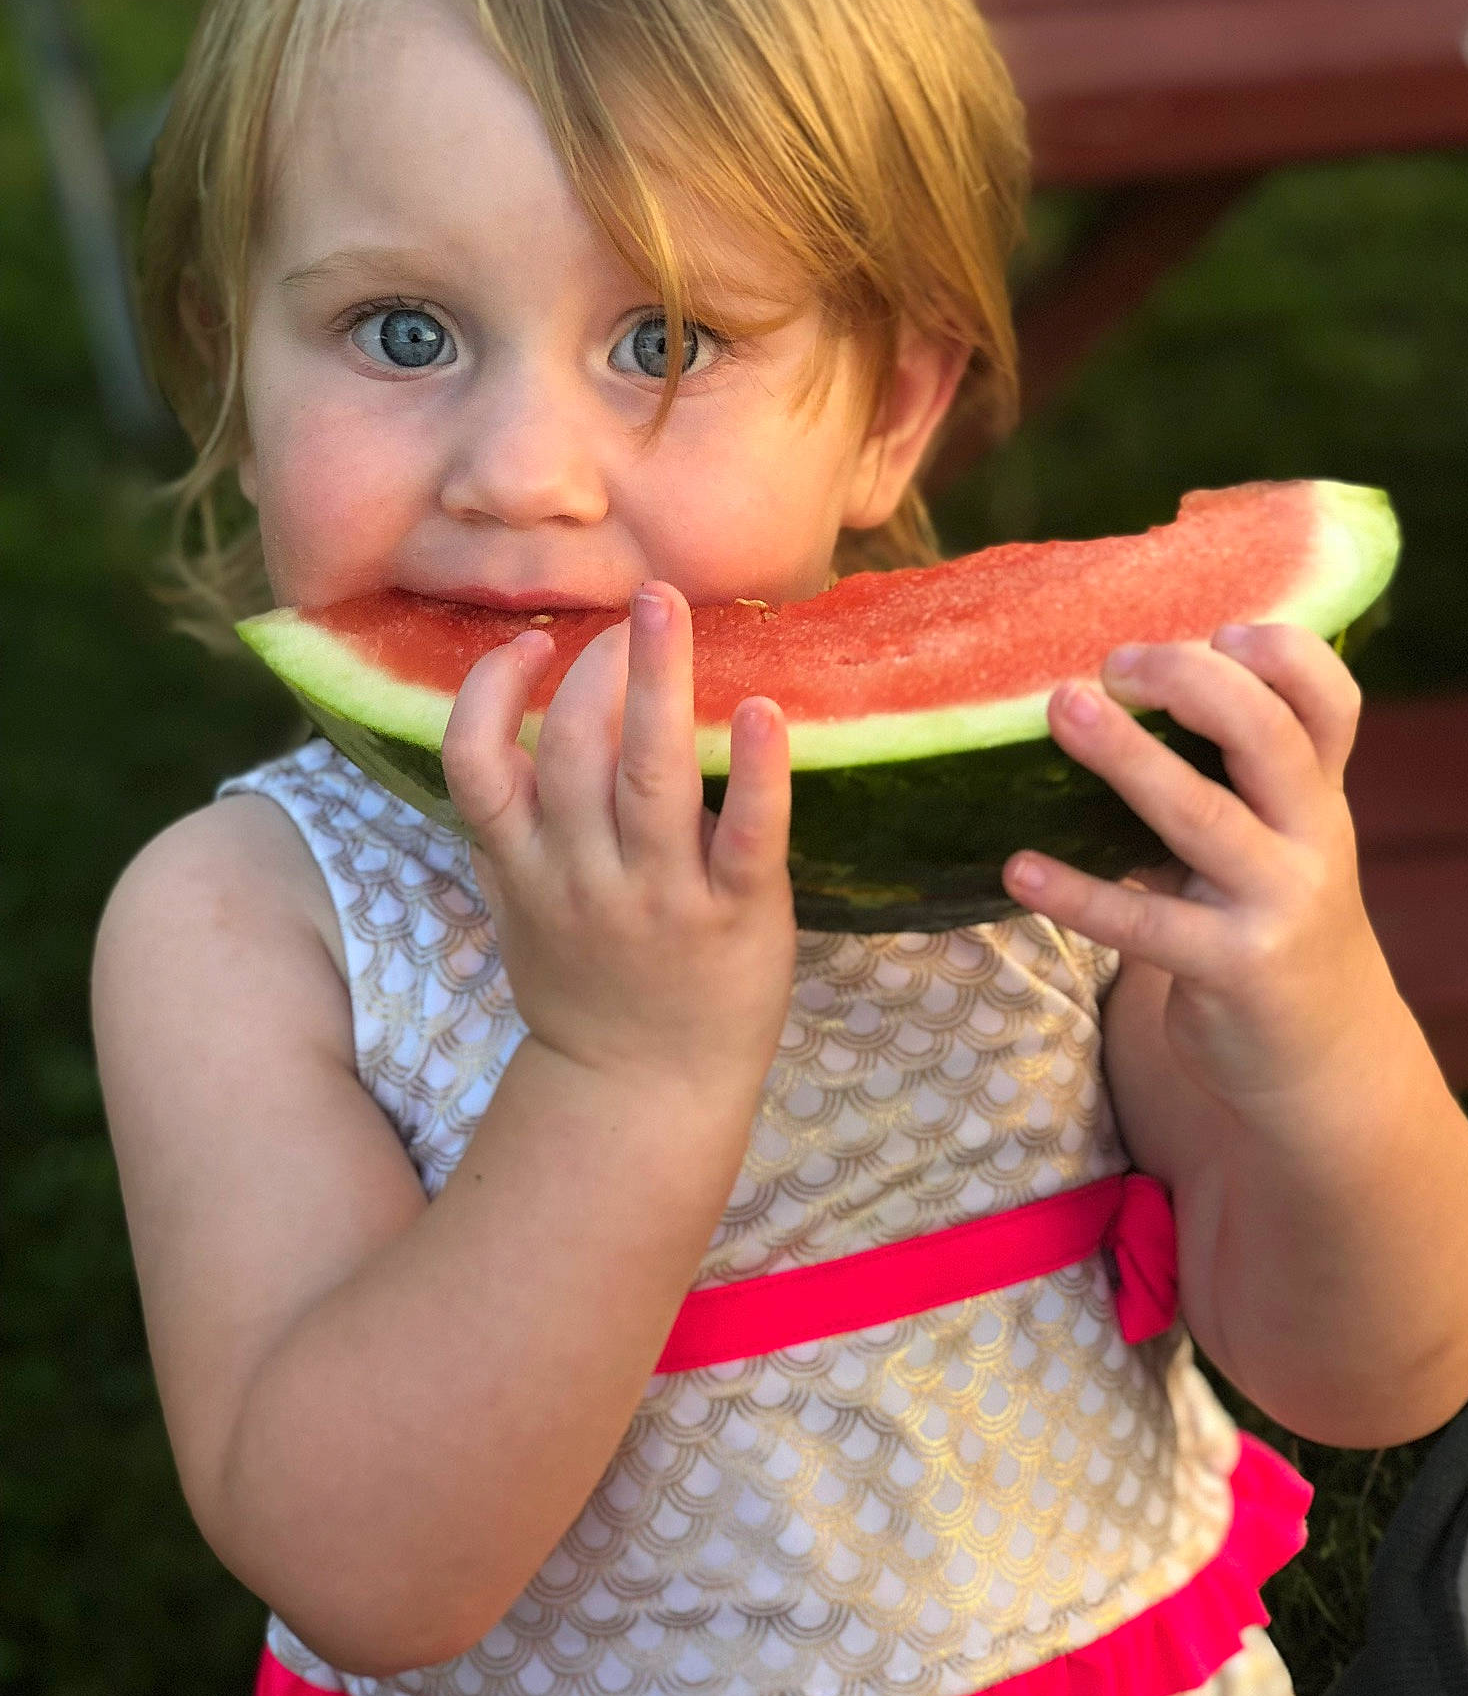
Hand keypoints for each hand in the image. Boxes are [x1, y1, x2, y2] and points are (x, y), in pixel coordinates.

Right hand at [440, 582, 796, 1110]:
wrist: (643, 1091)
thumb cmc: (585, 982)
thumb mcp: (522, 905)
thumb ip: (518, 821)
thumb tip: (527, 711)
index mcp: (525, 866)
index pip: (476, 765)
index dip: (491, 693)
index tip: (530, 644)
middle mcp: (583, 875)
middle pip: (575, 750)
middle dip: (599, 666)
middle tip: (636, 603)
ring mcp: (658, 897)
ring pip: (650, 775)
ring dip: (660, 681)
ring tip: (669, 606)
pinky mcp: (733, 915)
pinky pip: (745, 835)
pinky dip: (755, 771)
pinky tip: (764, 711)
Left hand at [1003, 623, 1392, 1112]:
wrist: (1322, 1061)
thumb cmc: (1267, 922)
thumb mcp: (1271, 843)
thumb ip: (1221, 778)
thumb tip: (1099, 696)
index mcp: (1320, 794)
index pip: (1330, 700)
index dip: (1282, 653)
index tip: (1215, 628)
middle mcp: (1314, 838)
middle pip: (1267, 734)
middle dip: (1188, 682)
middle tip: (1108, 665)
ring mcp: (1279, 903)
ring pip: (1202, 815)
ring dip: (1127, 759)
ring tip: (1061, 712)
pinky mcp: (1235, 970)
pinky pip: (1145, 924)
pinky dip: (1077, 893)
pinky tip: (1018, 868)